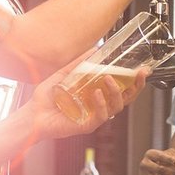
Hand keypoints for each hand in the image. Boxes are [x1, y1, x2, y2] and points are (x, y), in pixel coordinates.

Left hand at [27, 55, 145, 139]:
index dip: (135, 81)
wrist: (32, 114)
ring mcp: (95, 117)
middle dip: (136, 86)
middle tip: (139, 74)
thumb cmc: (47, 99)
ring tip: (108, 79)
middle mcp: (100, 107)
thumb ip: (79, 63)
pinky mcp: (87, 125)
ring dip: (116, 92)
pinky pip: (101, 116)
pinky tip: (97, 94)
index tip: (142, 70)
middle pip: (126, 99)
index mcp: (98, 96)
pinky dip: (101, 104)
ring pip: (116, 106)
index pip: (123, 89)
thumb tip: (94, 49)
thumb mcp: (64, 75)